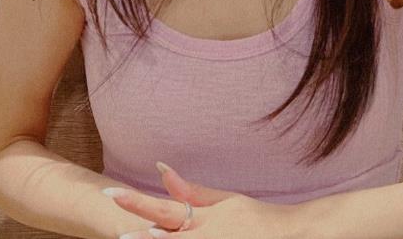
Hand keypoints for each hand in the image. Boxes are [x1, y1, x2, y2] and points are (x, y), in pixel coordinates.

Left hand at [104, 161, 296, 237]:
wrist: (291, 237)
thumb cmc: (258, 219)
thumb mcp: (226, 201)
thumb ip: (192, 192)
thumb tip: (162, 169)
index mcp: (204, 219)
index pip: (163, 208)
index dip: (136, 201)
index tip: (111, 192)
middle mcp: (204, 238)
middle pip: (163, 238)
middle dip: (139, 237)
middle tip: (117, 233)